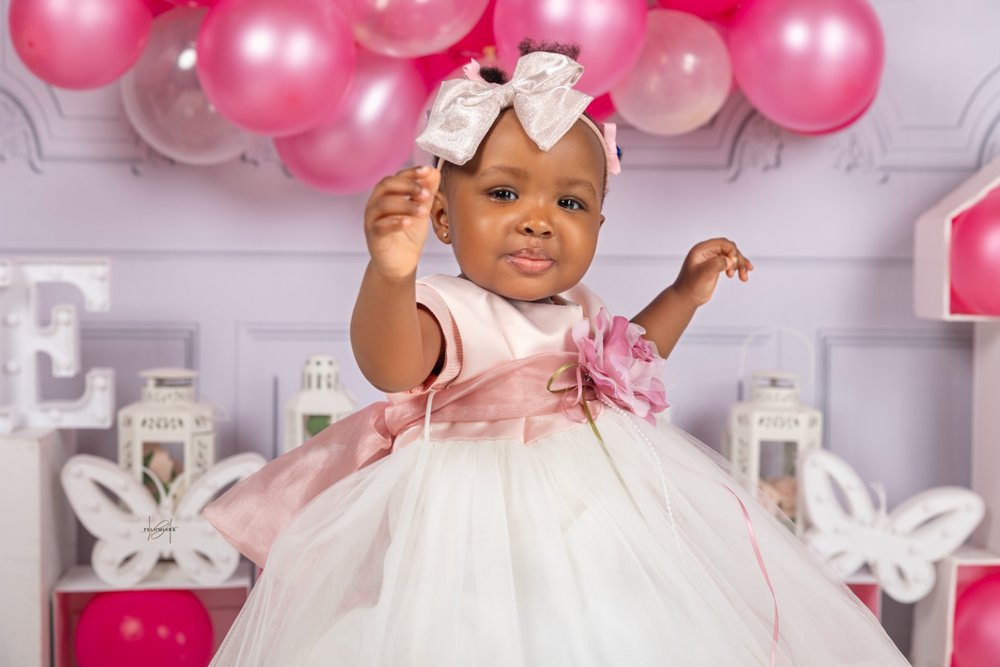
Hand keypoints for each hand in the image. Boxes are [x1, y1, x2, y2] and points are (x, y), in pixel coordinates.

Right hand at [363, 165, 440, 279]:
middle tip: (426, 194)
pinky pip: (380, 226)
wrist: (401, 263)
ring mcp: (372, 219)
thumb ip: (426, 192)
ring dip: (406, 205)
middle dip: (408, 186)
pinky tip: (408, 222)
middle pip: (386, 185)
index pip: (397, 176)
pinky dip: (394, 222)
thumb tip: (434, 172)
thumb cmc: (408, 235)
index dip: (411, 172)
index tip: (427, 171)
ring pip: (383, 204)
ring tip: (423, 212)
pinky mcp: (373, 236)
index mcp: (388, 194)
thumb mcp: (422, 210)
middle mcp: (376, 203)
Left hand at [672, 237, 753, 307]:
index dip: (732, 251)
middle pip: (729, 249)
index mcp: (701, 249)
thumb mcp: (703, 274)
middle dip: (738, 259)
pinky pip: (730, 263)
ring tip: (744, 277)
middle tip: (743, 272)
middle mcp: (707, 252)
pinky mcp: (716, 267)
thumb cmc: (691, 286)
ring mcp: (712, 259)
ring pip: (732, 257)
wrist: (686, 298)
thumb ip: (717, 264)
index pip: (722, 243)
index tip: (733, 264)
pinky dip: (738, 268)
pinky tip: (743, 275)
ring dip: (740, 265)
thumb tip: (730, 260)